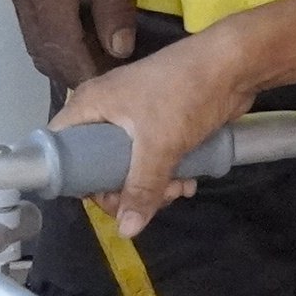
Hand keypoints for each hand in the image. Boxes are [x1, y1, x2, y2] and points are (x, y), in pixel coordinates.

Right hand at [0, 0, 143, 87]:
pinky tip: (81, 25)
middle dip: (74, 72)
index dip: (87, 76)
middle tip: (114, 77)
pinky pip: (30, 15)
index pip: (62, 51)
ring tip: (102, 55)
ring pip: (33, 35)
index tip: (116, 90)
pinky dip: (53, 31)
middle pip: (41, 51)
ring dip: (62, 53)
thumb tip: (120, 47)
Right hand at [50, 24, 264, 231]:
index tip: (103, 196)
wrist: (234, 64)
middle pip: (97, 165)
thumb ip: (140, 189)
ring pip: (128, 167)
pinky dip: (166, 175)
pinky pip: (151, 160)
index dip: (75, 177)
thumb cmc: (186, 93)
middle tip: (151, 198)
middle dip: (125, 189)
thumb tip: (126, 231)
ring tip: (179, 188)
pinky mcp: (160, 125)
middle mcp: (106, 112)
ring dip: (153, 187)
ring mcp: (134, 118)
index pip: (61, 147)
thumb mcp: (159, 145)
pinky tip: (187, 181)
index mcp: (91, 105)